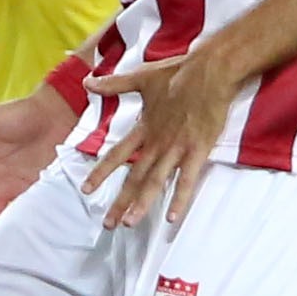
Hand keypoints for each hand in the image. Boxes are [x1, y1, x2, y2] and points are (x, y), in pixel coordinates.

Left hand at [76, 40, 238, 232]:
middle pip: (135, 177)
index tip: (86, 190)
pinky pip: (188, 179)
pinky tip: (172, 217)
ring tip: (130, 223)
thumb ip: (114, 85)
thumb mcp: (141, 77)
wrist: (210, 71)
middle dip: (120, 201)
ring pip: (156, 182)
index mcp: (144, 128)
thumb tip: (87, 82)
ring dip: (142, 203)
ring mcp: (177, 148)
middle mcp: (157, 142)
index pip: (117, 155)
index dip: (101, 172)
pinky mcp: (198, 149)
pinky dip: (180, 198)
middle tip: (108, 224)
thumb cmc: (178, 73)